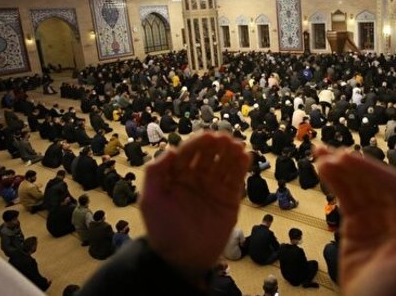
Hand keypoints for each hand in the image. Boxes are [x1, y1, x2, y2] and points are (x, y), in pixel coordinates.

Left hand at [140, 132, 249, 277]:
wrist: (182, 258)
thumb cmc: (163, 230)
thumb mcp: (150, 200)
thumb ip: (155, 173)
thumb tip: (170, 149)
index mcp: (177, 175)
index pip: (188, 153)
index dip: (198, 143)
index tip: (208, 136)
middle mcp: (197, 178)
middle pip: (209, 155)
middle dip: (217, 145)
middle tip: (225, 139)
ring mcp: (214, 188)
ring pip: (225, 164)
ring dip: (231, 153)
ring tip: (237, 145)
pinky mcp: (229, 199)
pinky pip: (236, 179)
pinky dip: (241, 166)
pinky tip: (245, 156)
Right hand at [314, 146, 395, 295]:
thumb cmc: (394, 295)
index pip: (391, 186)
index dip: (368, 169)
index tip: (347, 158)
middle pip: (372, 182)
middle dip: (351, 165)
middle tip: (327, 150)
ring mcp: (375, 222)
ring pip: (357, 187)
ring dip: (340, 169)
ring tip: (319, 152)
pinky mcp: (356, 229)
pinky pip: (346, 199)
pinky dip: (335, 183)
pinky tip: (323, 169)